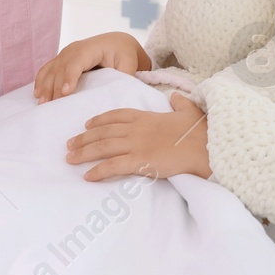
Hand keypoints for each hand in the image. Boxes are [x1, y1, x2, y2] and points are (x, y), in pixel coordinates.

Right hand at [34, 32, 150, 101]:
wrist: (116, 43)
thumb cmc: (123, 53)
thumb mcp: (129, 63)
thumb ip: (125, 76)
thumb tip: (119, 92)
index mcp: (92, 48)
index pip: (77, 61)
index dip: (70, 76)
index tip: (65, 92)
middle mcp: (75, 48)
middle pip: (61, 68)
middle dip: (54, 87)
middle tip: (49, 106)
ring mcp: (66, 53)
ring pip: (52, 69)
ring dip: (44, 85)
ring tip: (41, 103)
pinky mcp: (62, 59)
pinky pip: (48, 68)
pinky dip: (41, 80)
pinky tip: (37, 93)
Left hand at [65, 91, 210, 180]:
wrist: (204, 146)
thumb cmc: (199, 131)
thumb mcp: (188, 111)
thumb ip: (180, 103)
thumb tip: (177, 97)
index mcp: (145, 116)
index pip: (116, 116)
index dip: (99, 120)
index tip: (86, 124)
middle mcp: (136, 129)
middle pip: (103, 132)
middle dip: (83, 138)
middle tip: (69, 144)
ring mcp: (136, 145)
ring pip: (103, 148)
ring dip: (83, 153)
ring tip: (70, 158)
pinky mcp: (140, 161)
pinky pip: (113, 166)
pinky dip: (98, 171)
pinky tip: (87, 176)